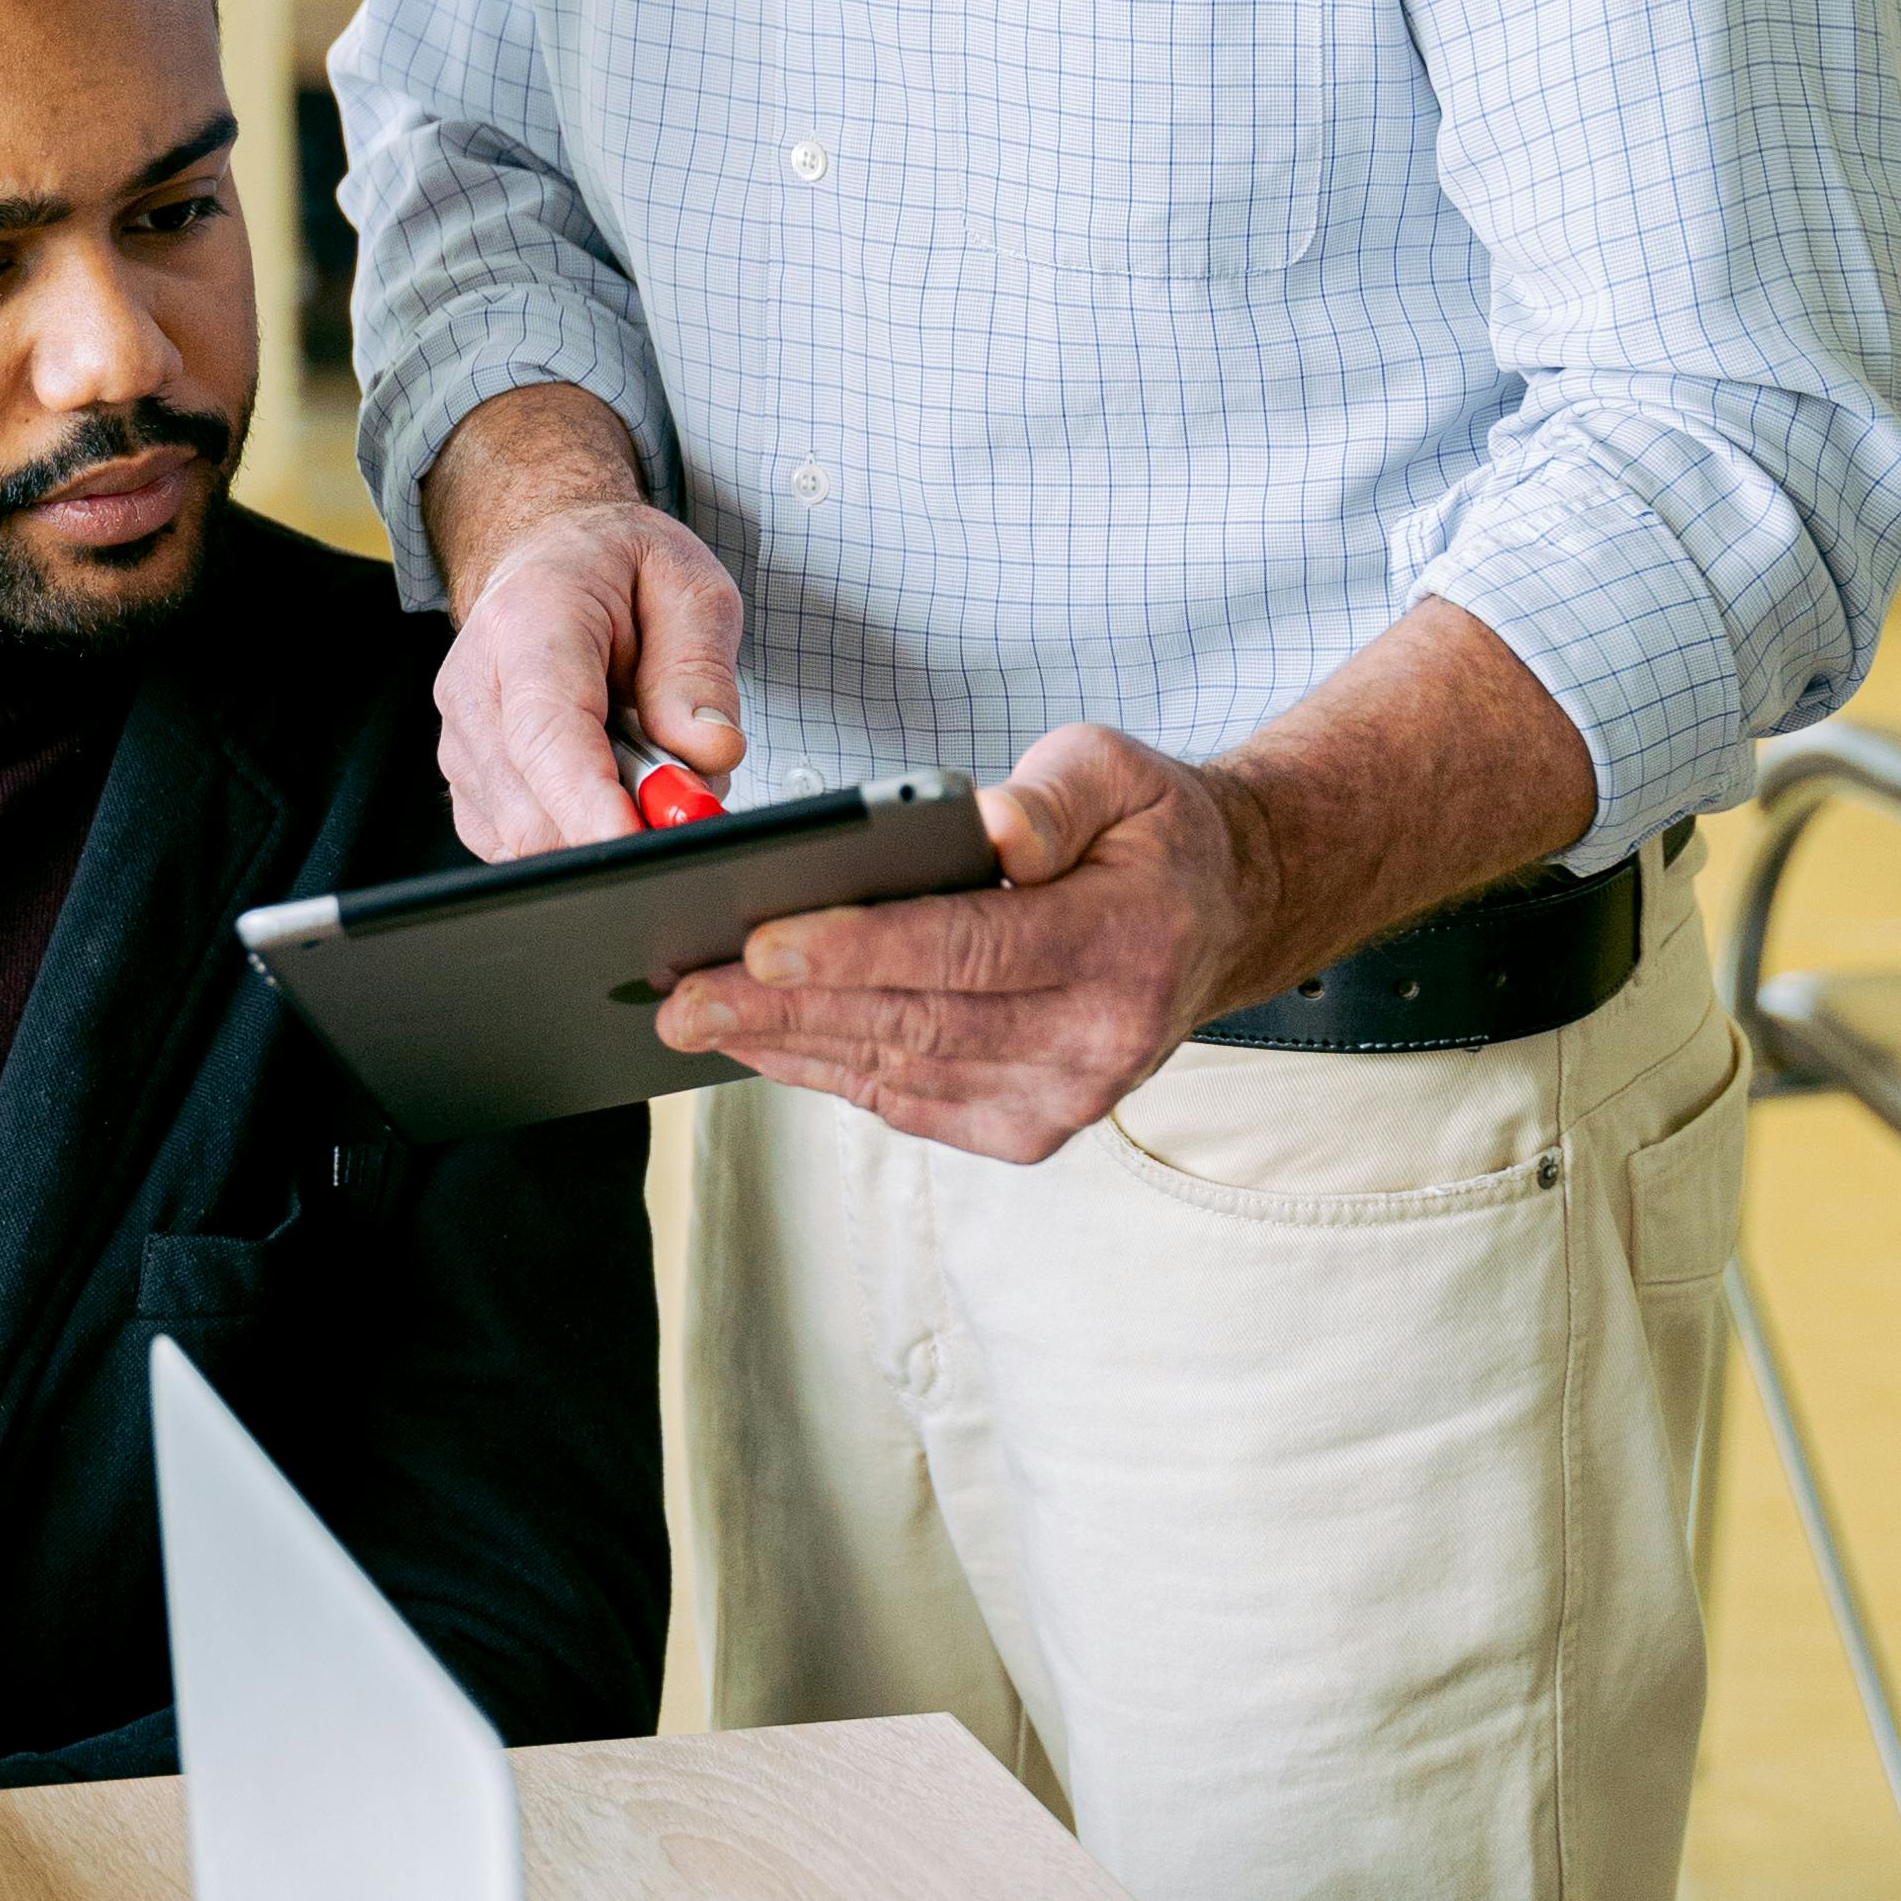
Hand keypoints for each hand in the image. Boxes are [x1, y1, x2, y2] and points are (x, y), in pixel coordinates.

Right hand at [427, 453, 746, 858]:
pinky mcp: (467, 784)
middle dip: (618, 822)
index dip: (587, 802)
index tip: (636, 841)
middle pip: (530, 805)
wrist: (548, 557)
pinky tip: (604, 779)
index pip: (545, 732)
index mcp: (527, 624)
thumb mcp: (687, 586)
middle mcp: (475, 688)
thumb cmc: (613, 569)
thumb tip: (708, 752)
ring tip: (638, 756)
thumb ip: (700, 670)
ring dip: (600, 824)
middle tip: (683, 785)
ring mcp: (461, 743)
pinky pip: (519, 842)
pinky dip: (574, 830)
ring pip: (526, 836)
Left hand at [653, 717, 1264, 1160]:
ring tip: (695, 1019)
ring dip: (789, 1049)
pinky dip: (830, 1074)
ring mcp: (1068, 1098)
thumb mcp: (1120, 771)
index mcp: (1123, 941)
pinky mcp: (1034, 1128)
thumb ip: (1056, 794)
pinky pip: (912, 1103)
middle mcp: (1100, 1037)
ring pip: (903, 1074)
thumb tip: (995, 829)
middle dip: (785, 1012)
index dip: (856, 949)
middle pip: (916, 1025)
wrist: (1219, 919)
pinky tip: (762, 1045)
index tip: (757, 942)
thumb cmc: (1148, 832)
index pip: (967, 948)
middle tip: (682, 996)